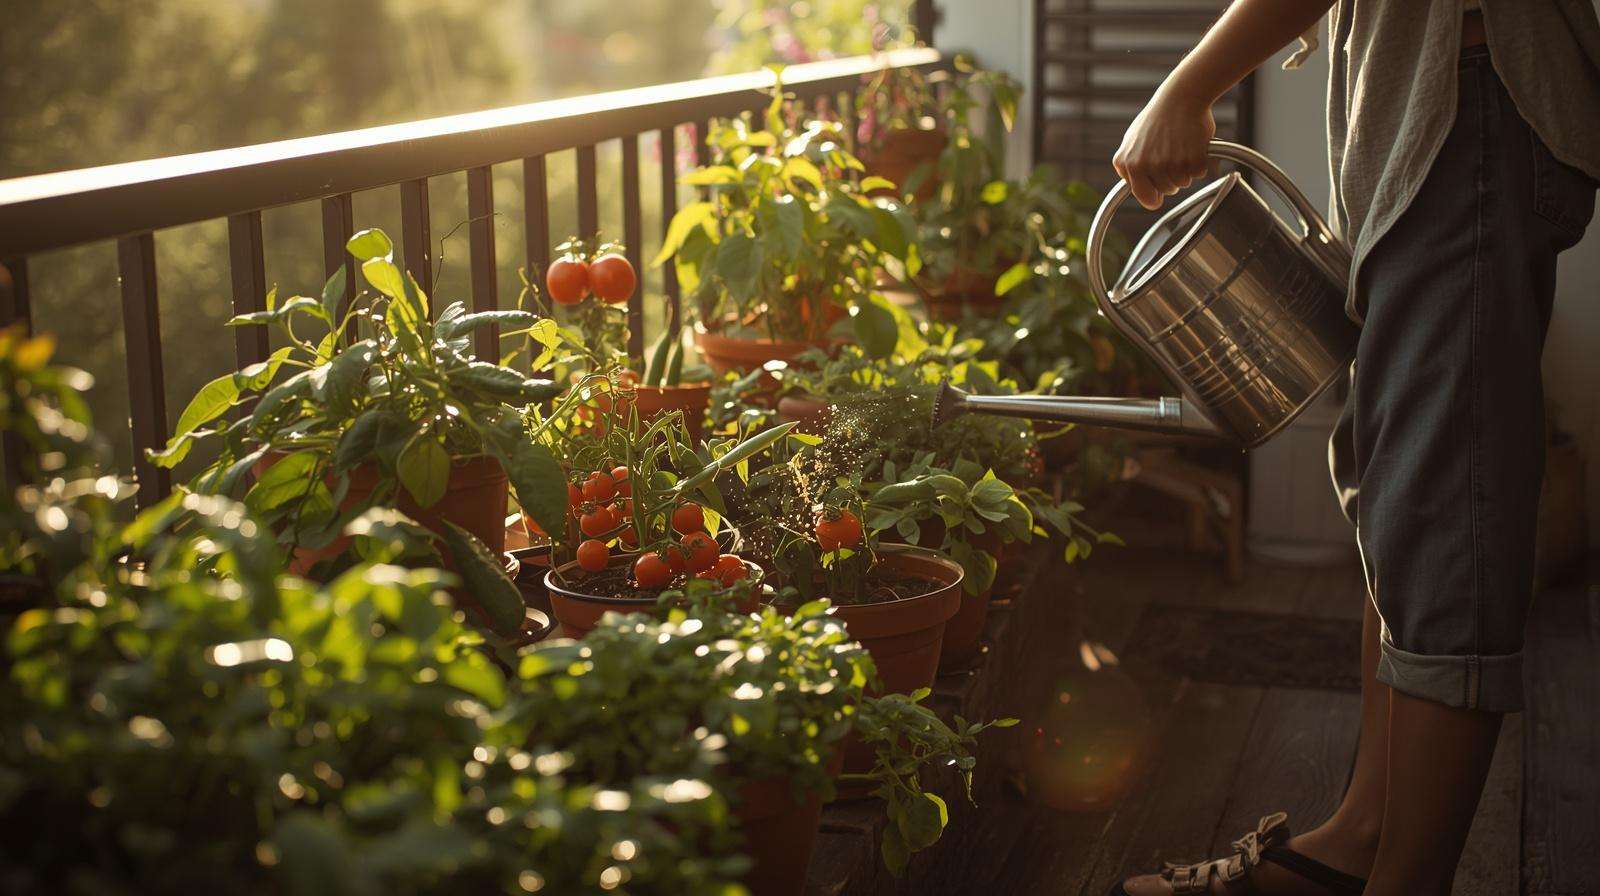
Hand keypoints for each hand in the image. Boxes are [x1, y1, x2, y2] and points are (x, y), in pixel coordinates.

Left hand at [1113, 87, 1216, 210]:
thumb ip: (1128, 165)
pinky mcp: (1192, 160)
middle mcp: (1147, 166)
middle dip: (1171, 179)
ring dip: (1185, 171)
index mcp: (1129, 164)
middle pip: (1166, 190)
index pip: (1144, 197)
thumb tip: (1129, 186)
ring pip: (1183, 183)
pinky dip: (1200, 163)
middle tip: (1173, 157)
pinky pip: (1199, 174)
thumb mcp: (1131, 140)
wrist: (1181, 97)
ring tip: (1181, 148)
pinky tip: (1193, 146)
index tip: (1158, 197)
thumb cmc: (1157, 118)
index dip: (1153, 198)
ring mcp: (1170, 164)